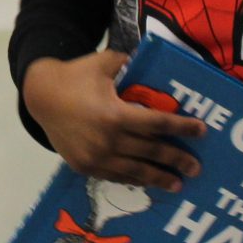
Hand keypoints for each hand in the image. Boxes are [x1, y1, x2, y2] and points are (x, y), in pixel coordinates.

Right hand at [24, 51, 202, 189]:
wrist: (41, 96)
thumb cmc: (76, 76)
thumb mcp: (104, 63)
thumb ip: (131, 63)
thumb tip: (155, 58)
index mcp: (115, 114)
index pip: (157, 123)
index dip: (182, 127)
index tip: (201, 131)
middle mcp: (108, 140)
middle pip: (151, 151)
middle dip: (177, 159)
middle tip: (196, 168)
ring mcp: (96, 157)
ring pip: (135, 171)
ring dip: (159, 178)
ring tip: (177, 184)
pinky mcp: (86, 167)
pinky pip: (115, 176)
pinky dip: (134, 178)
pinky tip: (147, 181)